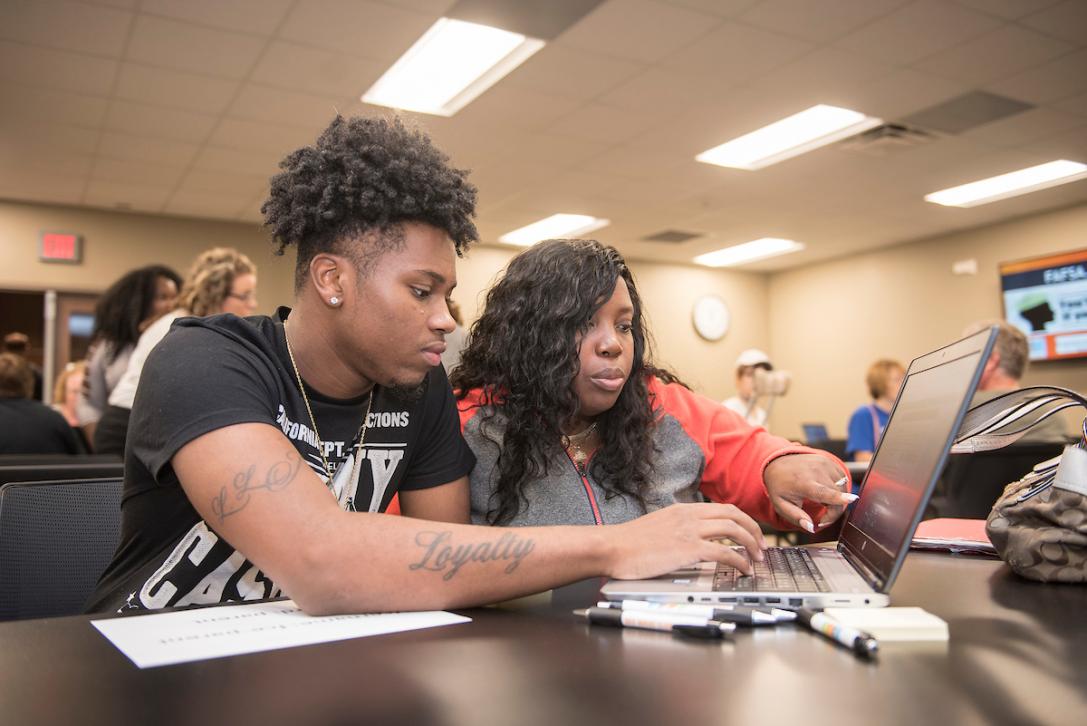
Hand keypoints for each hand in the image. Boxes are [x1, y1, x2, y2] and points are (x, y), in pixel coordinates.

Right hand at [604, 503, 766, 579]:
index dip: (743, 521)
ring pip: (734, 530)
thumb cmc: (628, 543)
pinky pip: (724, 552)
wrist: (612, 547)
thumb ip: (678, 529)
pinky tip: (743, 570)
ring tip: (757, 559)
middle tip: (761, 547)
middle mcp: (690, 516)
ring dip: (751, 544)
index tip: (751, 534)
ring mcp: (690, 531)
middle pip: (734, 515)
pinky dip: (739, 562)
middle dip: (754, 530)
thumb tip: (693, 540)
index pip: (723, 509)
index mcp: (683, 510)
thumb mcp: (658, 526)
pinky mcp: (688, 549)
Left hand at [763, 454, 854, 532]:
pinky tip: (825, 491)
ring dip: (838, 500)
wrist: (778, 461)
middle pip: (838, 495)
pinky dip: (838, 489)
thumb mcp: (781, 505)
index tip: (852, 499)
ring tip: (821, 501)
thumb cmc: (780, 486)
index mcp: (803, 483)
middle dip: (834, 511)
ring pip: (843, 488)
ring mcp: (824, 464)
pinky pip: (843, 480)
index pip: (824, 492)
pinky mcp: (830, 461)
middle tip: (822, 518)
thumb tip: (811, 528)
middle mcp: (816, 471)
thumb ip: (796, 517)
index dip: (839, 498)